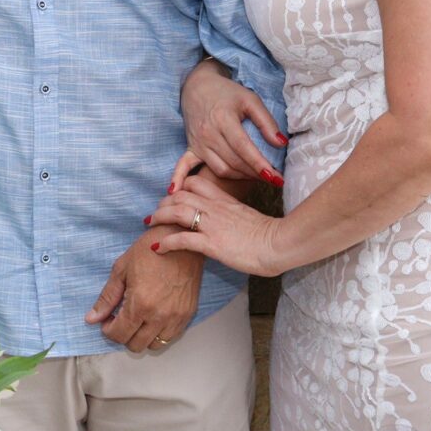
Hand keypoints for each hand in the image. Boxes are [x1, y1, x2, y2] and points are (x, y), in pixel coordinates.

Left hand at [84, 231, 203, 352]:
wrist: (181, 238)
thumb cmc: (151, 249)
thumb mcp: (122, 269)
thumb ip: (107, 297)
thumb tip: (92, 318)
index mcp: (140, 304)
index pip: (118, 335)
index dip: (108, 330)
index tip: (108, 320)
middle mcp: (159, 316)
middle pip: (135, 345)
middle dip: (124, 335)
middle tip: (121, 319)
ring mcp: (176, 317)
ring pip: (154, 345)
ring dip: (142, 336)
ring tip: (139, 318)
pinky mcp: (188, 314)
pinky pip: (170, 337)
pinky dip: (159, 333)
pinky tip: (153, 316)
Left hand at [149, 174, 290, 278]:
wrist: (280, 244)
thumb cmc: (271, 235)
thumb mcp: (250, 217)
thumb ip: (235, 215)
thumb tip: (229, 222)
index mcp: (225, 200)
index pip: (196, 182)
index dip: (180, 187)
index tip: (172, 196)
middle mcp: (216, 208)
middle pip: (180, 194)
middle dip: (163, 202)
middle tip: (156, 212)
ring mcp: (212, 225)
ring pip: (176, 211)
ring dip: (159, 217)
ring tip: (150, 224)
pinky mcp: (211, 243)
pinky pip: (181, 239)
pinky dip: (166, 242)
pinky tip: (157, 248)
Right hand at [180, 59, 285, 185]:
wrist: (198, 86)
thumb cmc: (227, 93)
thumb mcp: (250, 100)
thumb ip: (266, 122)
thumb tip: (281, 144)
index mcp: (224, 119)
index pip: (244, 148)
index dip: (260, 165)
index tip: (276, 178)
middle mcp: (208, 134)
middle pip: (234, 162)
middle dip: (256, 174)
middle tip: (274, 180)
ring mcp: (198, 142)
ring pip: (220, 169)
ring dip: (239, 177)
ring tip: (256, 178)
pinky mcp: (191, 147)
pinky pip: (184, 166)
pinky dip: (180, 179)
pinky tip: (176, 191)